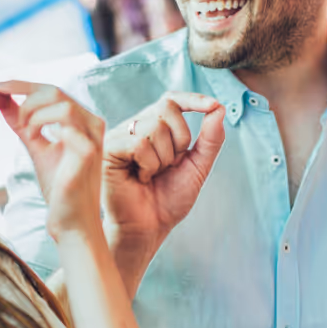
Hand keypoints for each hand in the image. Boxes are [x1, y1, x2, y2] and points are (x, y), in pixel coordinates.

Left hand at [0, 82, 105, 240]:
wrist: (71, 221)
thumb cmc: (59, 187)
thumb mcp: (36, 147)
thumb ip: (22, 123)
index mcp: (82, 121)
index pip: (52, 91)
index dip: (22, 85)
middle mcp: (92, 124)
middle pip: (55, 91)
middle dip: (25, 100)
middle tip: (13, 122)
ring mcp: (92, 137)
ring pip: (62, 103)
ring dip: (34, 113)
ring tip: (25, 133)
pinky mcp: (89, 153)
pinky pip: (67, 126)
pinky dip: (43, 126)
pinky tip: (35, 139)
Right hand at [103, 92, 226, 248]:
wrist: (149, 228)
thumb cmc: (168, 200)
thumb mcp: (197, 168)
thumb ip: (210, 140)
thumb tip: (218, 108)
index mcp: (154, 128)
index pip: (172, 100)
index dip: (192, 98)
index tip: (213, 105)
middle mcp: (135, 127)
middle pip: (166, 109)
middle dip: (179, 140)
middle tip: (169, 166)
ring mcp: (120, 136)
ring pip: (153, 127)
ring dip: (163, 158)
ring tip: (152, 175)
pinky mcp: (108, 149)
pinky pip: (139, 143)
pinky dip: (148, 164)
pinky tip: (141, 178)